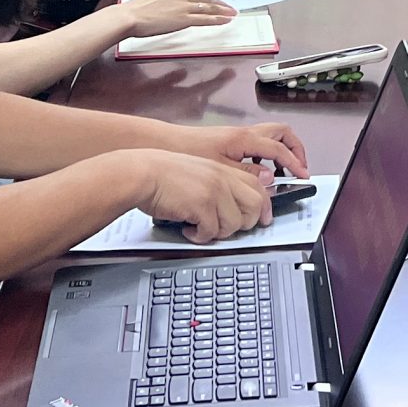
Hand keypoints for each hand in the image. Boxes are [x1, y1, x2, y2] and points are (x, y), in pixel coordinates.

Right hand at [117, 0, 236, 37]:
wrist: (130, 17)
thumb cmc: (137, 8)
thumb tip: (172, 1)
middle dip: (221, 1)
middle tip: (230, 5)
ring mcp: (183, 6)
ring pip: (209, 7)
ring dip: (223, 11)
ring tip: (232, 13)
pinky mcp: (183, 19)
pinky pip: (205, 19)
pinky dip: (217, 20)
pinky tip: (224, 20)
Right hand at [135, 150, 274, 244]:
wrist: (143, 173)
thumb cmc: (164, 174)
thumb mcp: (199, 171)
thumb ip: (220, 183)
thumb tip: (234, 206)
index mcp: (224, 169)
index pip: (258, 187)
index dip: (264, 206)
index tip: (263, 219)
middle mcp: (223, 179)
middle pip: (255, 206)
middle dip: (247, 223)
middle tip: (229, 230)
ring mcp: (214, 191)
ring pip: (235, 223)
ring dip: (219, 232)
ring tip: (202, 228)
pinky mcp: (202, 206)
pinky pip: (211, 232)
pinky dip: (200, 237)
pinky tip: (188, 229)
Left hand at [166, 119, 310, 178]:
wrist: (164, 145)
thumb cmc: (187, 153)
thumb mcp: (219, 169)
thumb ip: (247, 173)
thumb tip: (268, 178)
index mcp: (244, 139)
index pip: (279, 149)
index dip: (295, 163)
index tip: (303, 176)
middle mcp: (243, 134)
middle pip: (281, 133)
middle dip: (294, 149)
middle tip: (298, 167)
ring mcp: (236, 136)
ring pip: (270, 137)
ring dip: (280, 151)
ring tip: (281, 172)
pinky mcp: (228, 142)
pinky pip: (257, 144)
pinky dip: (264, 155)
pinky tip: (257, 172)